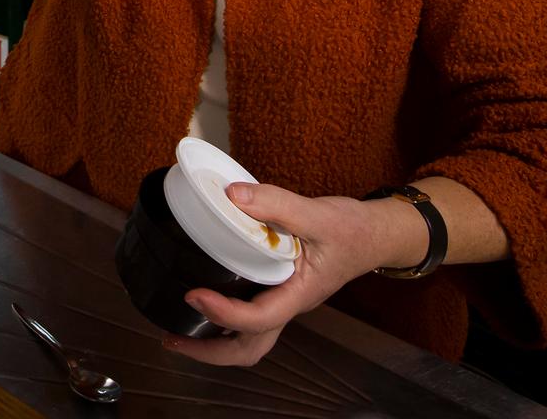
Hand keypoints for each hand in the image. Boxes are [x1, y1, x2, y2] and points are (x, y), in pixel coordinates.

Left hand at [164, 182, 424, 366]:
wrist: (376, 235)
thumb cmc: (354, 230)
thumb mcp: (319, 214)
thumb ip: (276, 203)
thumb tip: (231, 195)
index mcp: (299, 294)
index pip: (259, 318)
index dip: (225, 313)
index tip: (194, 295)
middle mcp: (288, 304)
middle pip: (250, 347)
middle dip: (209, 351)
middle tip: (170, 339)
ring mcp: (283, 300)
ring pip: (249, 337)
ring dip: (212, 340)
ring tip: (176, 331)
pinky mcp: (277, 289)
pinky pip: (249, 315)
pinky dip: (223, 318)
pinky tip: (200, 301)